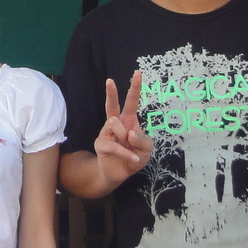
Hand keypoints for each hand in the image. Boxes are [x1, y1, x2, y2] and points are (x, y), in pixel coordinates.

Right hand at [94, 73, 153, 190]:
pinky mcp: (101, 144)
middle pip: (112, 105)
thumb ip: (142, 139)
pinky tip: (133, 158)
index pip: (131, 101)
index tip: (138, 73)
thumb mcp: (146, 149)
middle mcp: (116, 124)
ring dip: (125, 136)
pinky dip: (126, 152)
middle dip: (110, 93)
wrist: (120, 173)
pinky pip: (114, 145)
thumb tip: (130, 133)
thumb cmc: (135, 156)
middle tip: (109, 80)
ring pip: (114, 124)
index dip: (135, 88)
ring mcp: (106, 133)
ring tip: (129, 146)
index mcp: (128, 120)